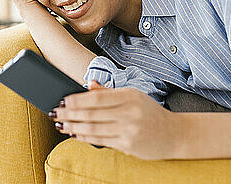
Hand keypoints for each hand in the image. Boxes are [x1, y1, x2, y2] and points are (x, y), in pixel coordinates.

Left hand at [51, 80, 181, 159]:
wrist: (176, 134)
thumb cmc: (151, 114)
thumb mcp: (134, 97)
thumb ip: (110, 92)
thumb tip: (89, 85)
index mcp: (130, 96)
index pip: (97, 97)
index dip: (77, 99)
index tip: (63, 100)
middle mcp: (129, 112)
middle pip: (92, 112)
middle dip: (70, 113)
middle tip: (55, 113)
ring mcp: (129, 129)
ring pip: (93, 127)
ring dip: (73, 126)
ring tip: (61, 124)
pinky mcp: (128, 145)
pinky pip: (101, 140)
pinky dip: (85, 137)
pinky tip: (75, 134)